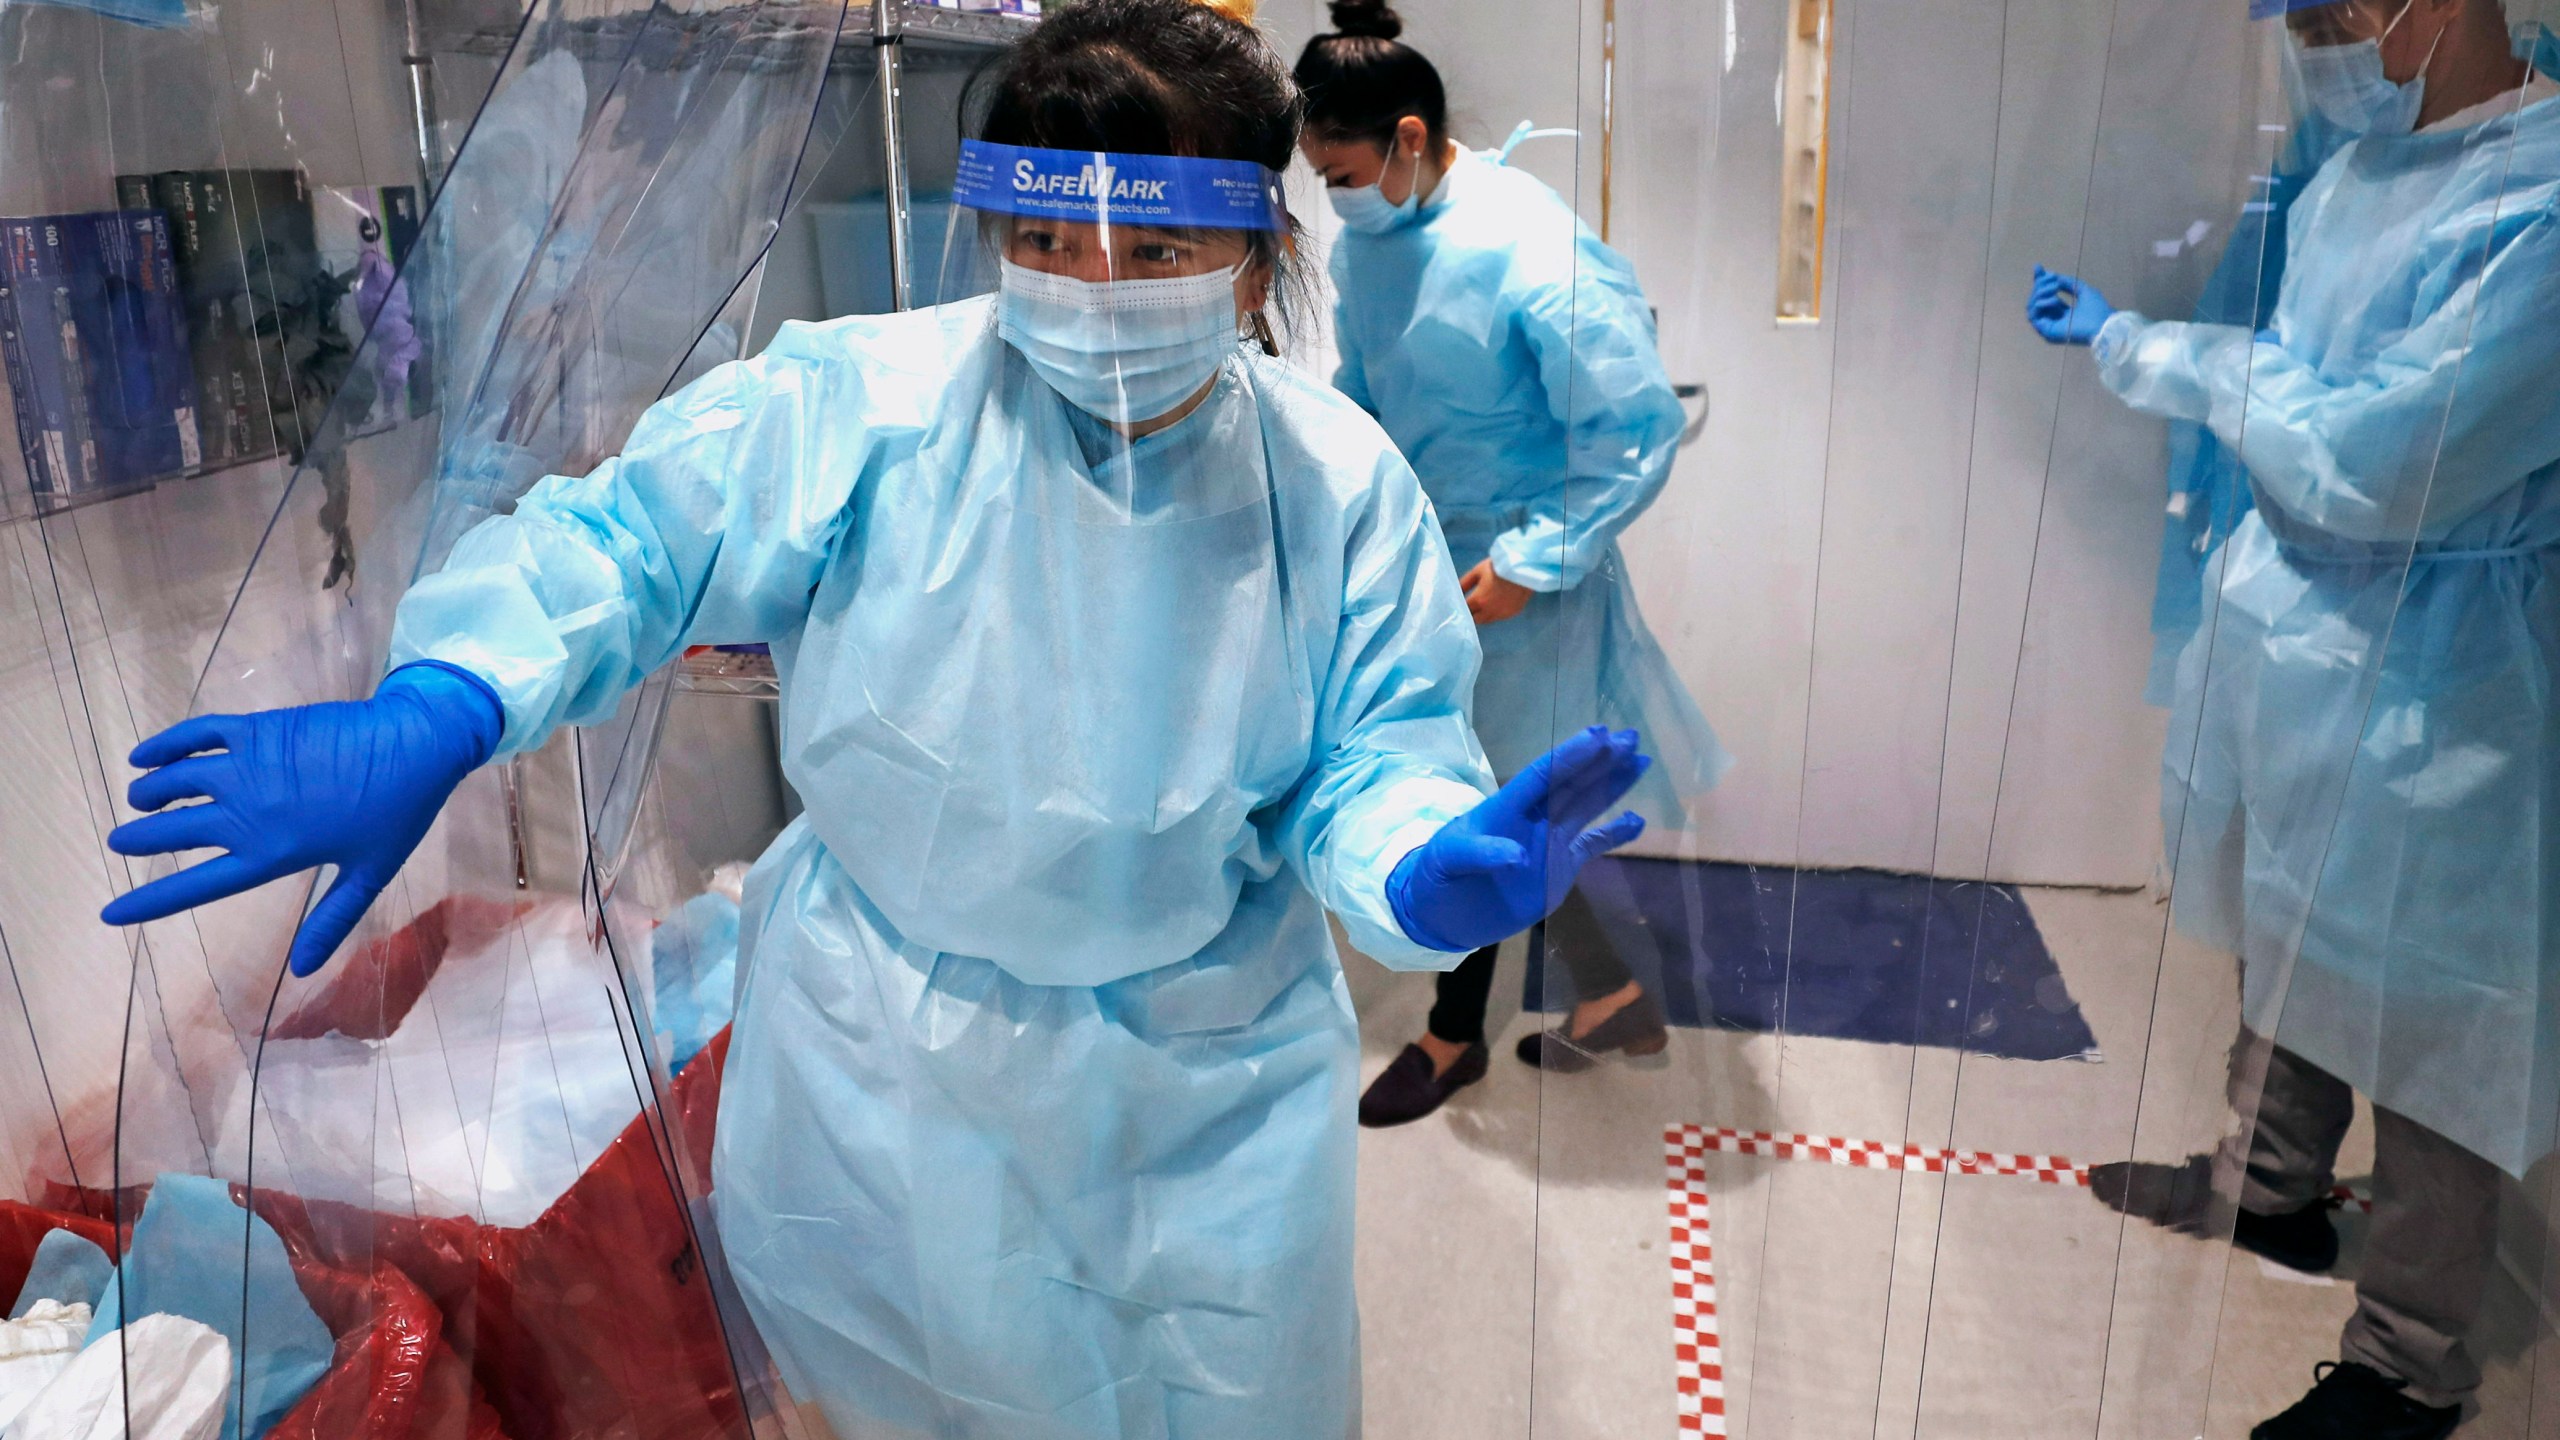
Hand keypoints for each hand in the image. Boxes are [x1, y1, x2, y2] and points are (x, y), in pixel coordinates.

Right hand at [100, 661, 504, 976]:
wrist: (417, 745)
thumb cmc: (398, 813)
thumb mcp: (368, 874)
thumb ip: (331, 919)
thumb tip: (302, 969)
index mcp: (271, 853)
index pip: (196, 885)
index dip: (149, 902)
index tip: (110, 913)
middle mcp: (249, 812)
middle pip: (174, 830)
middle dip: (139, 837)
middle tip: (119, 841)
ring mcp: (249, 766)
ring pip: (178, 780)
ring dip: (151, 791)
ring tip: (141, 799)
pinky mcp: (258, 730)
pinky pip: (199, 735)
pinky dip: (166, 744)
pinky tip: (146, 755)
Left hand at [1387, 726, 1650, 953]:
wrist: (1442, 912)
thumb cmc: (1438, 876)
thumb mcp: (1447, 860)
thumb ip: (1477, 853)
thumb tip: (1517, 855)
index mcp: (1505, 809)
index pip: (1542, 776)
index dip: (1569, 755)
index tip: (1598, 735)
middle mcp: (1532, 819)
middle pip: (1571, 783)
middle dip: (1600, 760)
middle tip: (1630, 736)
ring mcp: (1549, 842)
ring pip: (1586, 806)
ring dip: (1613, 784)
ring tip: (1640, 760)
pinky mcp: (1560, 868)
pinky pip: (1592, 845)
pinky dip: (1614, 834)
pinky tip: (1637, 821)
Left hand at [1460, 559, 1532, 624]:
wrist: (1523, 566)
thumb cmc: (1498, 566)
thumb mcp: (1477, 571)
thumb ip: (1464, 583)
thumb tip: (1455, 592)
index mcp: (1478, 600)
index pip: (1464, 611)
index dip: (1461, 608)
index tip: (1460, 604)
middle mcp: (1490, 611)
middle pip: (1475, 619)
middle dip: (1472, 613)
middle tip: (1472, 604)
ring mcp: (1503, 614)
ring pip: (1488, 620)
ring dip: (1484, 614)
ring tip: (1486, 601)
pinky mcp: (1513, 612)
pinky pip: (1501, 616)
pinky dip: (1497, 612)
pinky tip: (1499, 601)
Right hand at [2027, 265, 2114, 345]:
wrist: (2102, 325)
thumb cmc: (2096, 310)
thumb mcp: (2082, 290)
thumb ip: (2068, 283)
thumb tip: (2053, 275)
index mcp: (2061, 312)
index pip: (2045, 296)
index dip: (2040, 281)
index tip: (2038, 267)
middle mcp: (2052, 319)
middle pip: (2035, 299)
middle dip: (2041, 284)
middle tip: (2053, 278)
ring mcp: (2047, 325)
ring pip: (2032, 305)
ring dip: (2040, 292)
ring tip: (2055, 287)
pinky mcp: (2045, 331)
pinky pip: (2033, 315)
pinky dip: (2040, 304)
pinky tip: (2054, 299)